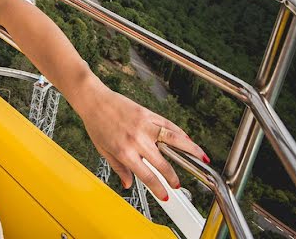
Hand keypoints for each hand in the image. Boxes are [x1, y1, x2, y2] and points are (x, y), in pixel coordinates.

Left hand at [75, 80, 208, 200]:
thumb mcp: (104, 151)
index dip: (158, 188)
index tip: (164, 195)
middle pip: (163, 162)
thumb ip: (119, 168)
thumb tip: (128, 184)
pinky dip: (180, 133)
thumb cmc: (96, 124)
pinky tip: (188, 140)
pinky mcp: (147, 113)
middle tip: (178, 184)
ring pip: (174, 140)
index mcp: (124, 152)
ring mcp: (144, 126)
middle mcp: (137, 140)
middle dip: (173, 177)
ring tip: (202, 159)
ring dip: (190, 151)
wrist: (93, 100)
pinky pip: (168, 124)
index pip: (147, 175)